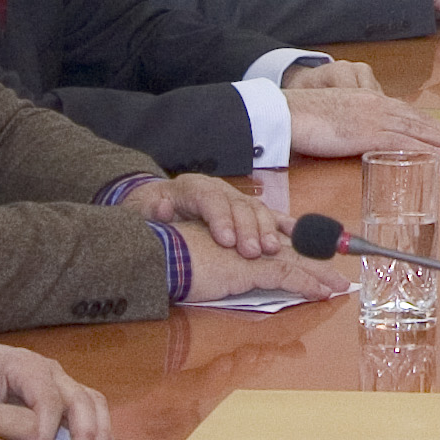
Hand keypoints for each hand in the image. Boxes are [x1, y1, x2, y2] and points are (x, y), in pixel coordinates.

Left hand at [0, 337, 115, 439]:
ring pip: (92, 402)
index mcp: (25, 365)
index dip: (44, 433)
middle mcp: (49, 371)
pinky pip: (89, 408)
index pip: (48, 399)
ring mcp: (58, 381)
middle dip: (84, 435)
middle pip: (80, 399)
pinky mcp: (61, 395)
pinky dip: (99, 430)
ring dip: (97, 433)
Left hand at [118, 170, 292, 259]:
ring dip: (267, 230)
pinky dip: (285, 224)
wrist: (156, 200)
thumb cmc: (150, 210)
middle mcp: (219, 190)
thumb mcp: (141, 210)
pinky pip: (270, 215)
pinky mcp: (247, 210)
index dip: (221, 219)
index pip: (210, 200)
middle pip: (239, 205)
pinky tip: (299, 235)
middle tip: (254, 252)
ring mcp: (236, 198)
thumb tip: (162, 208)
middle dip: (249, 229)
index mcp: (193, 187)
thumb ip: (151, 211)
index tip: (226, 241)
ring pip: (257, 209)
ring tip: (272, 250)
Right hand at [178, 236, 343, 303]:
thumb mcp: (206, 270)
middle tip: (338, 278)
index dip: (299, 255)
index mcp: (240, 240)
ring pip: (295, 262)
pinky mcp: (250, 266)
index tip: (316, 266)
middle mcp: (249, 242)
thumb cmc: (176, 265)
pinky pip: (286, 275)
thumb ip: (225, 274)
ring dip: (320, 275)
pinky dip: (307, 284)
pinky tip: (322, 293)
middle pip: (292, 252)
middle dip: (317, 265)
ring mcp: (251, 253)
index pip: (277, 247)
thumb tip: (232, 286)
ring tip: (339, 287)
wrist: (161, 260)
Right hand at [286, 82, 439, 159]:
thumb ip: (351, 123)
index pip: (406, 112)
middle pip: (417, 119)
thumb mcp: (335, 115)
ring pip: (415, 128)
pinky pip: (400, 141)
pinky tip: (436, 155)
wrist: (286, 111)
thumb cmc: (303, 116)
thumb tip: (357, 136)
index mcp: (368, 100)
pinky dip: (421, 148)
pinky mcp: (365, 132)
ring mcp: (372, 117)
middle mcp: (375, 105)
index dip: (427, 123)